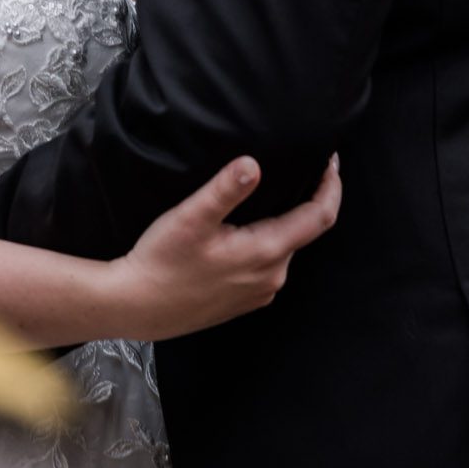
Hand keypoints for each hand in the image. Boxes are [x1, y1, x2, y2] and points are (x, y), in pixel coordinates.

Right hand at [105, 154, 341, 340]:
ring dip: (286, 222)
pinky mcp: (245, 301)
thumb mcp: (191, 218)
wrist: (137, 306)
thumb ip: (225, 190)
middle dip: (308, 200)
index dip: (331, 186)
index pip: (320, 217)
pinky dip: (269, 243)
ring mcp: (260, 292)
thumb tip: (254, 164)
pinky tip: (247, 231)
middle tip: (302, 169)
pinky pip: (269, 266)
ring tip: (273, 195)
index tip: (331, 161)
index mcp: (266, 252)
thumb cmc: (162, 262)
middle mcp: (272, 276)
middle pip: (305, 231)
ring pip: (285, 248)